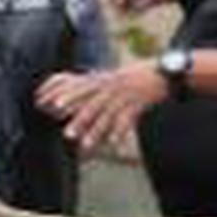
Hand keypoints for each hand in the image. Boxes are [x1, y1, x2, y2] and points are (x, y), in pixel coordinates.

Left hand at [35, 64, 164, 152]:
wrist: (163, 72)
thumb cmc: (135, 76)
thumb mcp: (113, 76)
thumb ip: (94, 84)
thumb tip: (73, 94)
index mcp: (104, 79)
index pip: (81, 88)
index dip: (66, 96)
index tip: (52, 106)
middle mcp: (113, 87)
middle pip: (92, 104)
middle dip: (79, 119)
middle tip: (67, 134)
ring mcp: (126, 96)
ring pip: (108, 115)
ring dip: (96, 131)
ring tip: (85, 145)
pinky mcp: (139, 104)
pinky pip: (127, 119)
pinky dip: (120, 131)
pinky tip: (113, 143)